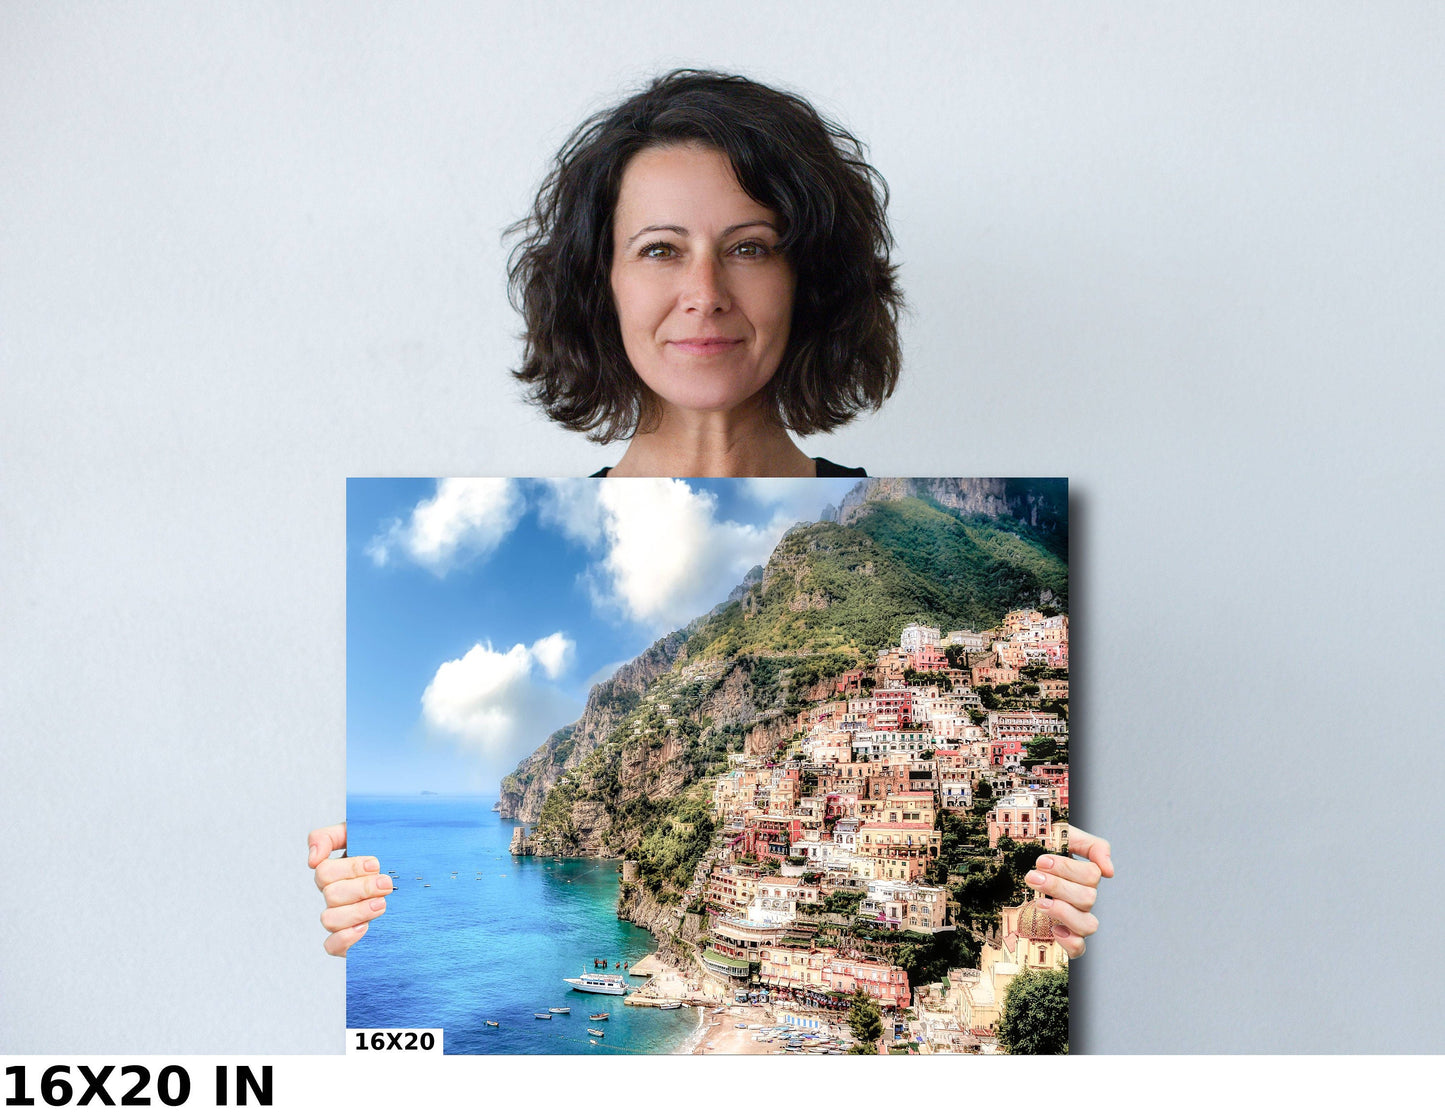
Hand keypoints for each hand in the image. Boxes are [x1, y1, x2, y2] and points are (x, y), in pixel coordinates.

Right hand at [308, 823, 391, 956]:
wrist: (420, 882)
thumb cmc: (390, 855)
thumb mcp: (364, 835)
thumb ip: (331, 836)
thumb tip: (312, 859)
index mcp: (336, 873)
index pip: (324, 871)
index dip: (350, 868)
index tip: (376, 864)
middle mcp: (335, 896)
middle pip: (331, 894)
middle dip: (362, 888)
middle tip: (387, 885)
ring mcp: (341, 919)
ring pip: (329, 919)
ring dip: (357, 911)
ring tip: (383, 905)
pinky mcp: (348, 941)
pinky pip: (331, 946)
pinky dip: (345, 938)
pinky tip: (366, 928)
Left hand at [1026, 826, 1112, 959]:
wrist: (1009, 863)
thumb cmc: (1036, 850)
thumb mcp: (1063, 837)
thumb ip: (1092, 846)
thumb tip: (1110, 871)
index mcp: (1084, 876)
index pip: (1092, 875)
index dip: (1067, 869)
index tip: (1041, 861)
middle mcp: (1082, 899)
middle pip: (1088, 899)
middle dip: (1057, 886)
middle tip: (1032, 877)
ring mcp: (1074, 919)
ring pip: (1088, 925)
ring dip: (1063, 912)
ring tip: (1039, 902)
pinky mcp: (1063, 937)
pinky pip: (1079, 949)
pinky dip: (1069, 941)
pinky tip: (1053, 928)